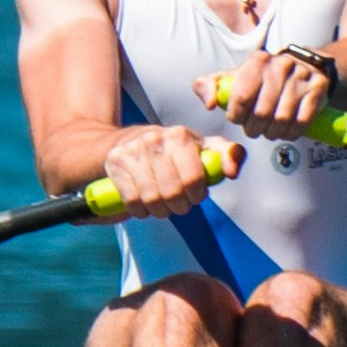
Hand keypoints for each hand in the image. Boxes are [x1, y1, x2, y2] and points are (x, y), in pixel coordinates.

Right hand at [98, 123, 226, 220]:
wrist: (124, 142)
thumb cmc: (171, 150)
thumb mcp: (201, 147)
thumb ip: (227, 155)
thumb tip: (232, 172)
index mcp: (180, 136)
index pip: (193, 179)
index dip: (196, 195)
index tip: (194, 196)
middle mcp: (155, 139)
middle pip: (172, 193)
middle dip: (179, 206)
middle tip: (178, 204)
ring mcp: (133, 151)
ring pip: (151, 199)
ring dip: (160, 211)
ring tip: (162, 205)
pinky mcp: (115, 163)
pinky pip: (132, 201)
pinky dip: (140, 211)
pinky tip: (145, 204)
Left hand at [213, 49, 339, 139]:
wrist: (304, 65)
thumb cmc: (263, 77)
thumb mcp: (234, 77)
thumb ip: (209, 86)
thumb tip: (210, 103)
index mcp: (257, 61)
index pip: (241, 96)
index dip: (237, 116)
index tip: (238, 119)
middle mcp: (280, 66)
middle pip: (262, 112)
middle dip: (254, 128)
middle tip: (254, 129)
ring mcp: (300, 77)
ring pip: (282, 119)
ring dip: (273, 133)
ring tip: (270, 130)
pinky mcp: (317, 89)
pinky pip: (302, 122)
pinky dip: (291, 133)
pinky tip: (286, 130)